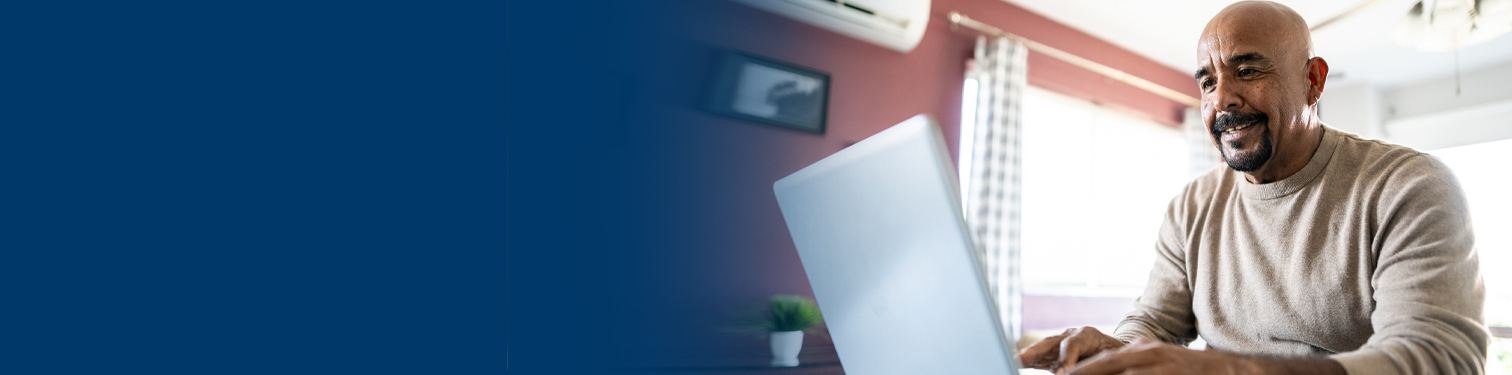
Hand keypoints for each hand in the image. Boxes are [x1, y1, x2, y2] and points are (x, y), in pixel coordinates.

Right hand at [1017, 326, 1126, 372]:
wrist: (1118, 353)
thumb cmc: (1119, 357)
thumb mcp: (1114, 359)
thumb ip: (1099, 365)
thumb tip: (1083, 369)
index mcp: (1088, 335)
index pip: (1073, 343)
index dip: (1065, 357)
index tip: (1061, 373)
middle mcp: (1070, 336)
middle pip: (1050, 342)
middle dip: (1035, 351)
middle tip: (1022, 359)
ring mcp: (1060, 344)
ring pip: (1041, 349)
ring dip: (1027, 356)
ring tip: (1013, 361)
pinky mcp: (1053, 355)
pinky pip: (1039, 359)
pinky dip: (1028, 361)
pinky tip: (1014, 364)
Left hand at [1064, 339, 1254, 374]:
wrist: (1229, 369)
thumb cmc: (1186, 371)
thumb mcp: (1156, 363)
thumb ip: (1129, 368)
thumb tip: (1099, 370)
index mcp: (1140, 350)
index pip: (1102, 362)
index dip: (1079, 371)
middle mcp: (1148, 355)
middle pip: (1106, 366)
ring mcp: (1161, 367)